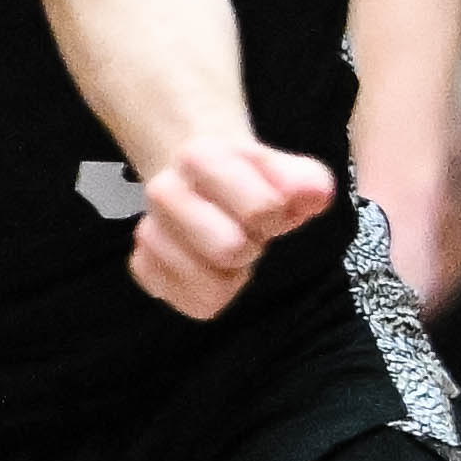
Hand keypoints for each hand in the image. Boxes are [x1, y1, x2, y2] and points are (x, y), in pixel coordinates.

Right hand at [125, 137, 337, 319]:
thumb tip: (315, 195)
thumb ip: (306, 180)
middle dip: (250, 246)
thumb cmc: (251, 182)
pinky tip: (212, 269)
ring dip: (231, 274)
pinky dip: (213, 294)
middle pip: (228, 249)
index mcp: (200, 157)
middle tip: (249, 234)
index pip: (258, 207)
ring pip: (208, 285)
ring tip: (230, 250)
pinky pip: (194, 304)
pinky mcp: (144, 267)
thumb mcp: (285, 171)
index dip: (276, 214)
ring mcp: (148, 231)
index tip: (272, 210)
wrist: (202, 179)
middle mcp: (164, 191)